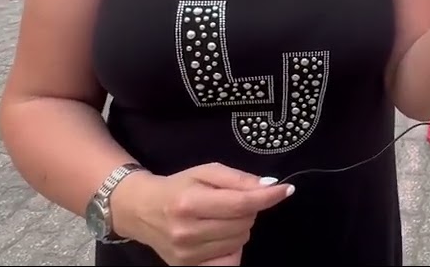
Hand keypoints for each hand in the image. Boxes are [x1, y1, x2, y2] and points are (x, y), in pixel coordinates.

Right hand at [113, 163, 293, 265]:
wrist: (142, 211)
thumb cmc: (178, 187)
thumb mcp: (206, 172)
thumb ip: (238, 179)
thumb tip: (270, 187)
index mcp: (189, 204)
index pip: (240, 204)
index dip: (267, 198)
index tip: (287, 189)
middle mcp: (186, 232)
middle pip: (243, 223)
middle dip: (247, 210)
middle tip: (229, 202)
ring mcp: (187, 255)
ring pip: (240, 241)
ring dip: (239, 228)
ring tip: (219, 218)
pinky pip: (230, 262)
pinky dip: (232, 248)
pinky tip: (220, 238)